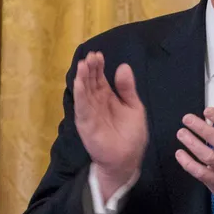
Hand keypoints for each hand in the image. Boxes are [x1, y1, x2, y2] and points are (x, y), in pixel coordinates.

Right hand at [74, 52, 147, 197]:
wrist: (127, 158)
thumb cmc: (131, 134)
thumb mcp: (134, 107)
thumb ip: (127, 88)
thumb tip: (123, 66)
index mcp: (108, 97)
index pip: (99, 78)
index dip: (98, 66)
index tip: (98, 54)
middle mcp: (96, 102)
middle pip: (90, 81)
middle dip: (89, 68)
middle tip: (91, 55)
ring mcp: (89, 112)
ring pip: (84, 91)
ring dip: (82, 78)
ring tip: (82, 64)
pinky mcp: (86, 123)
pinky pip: (82, 106)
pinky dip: (80, 94)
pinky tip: (79, 82)